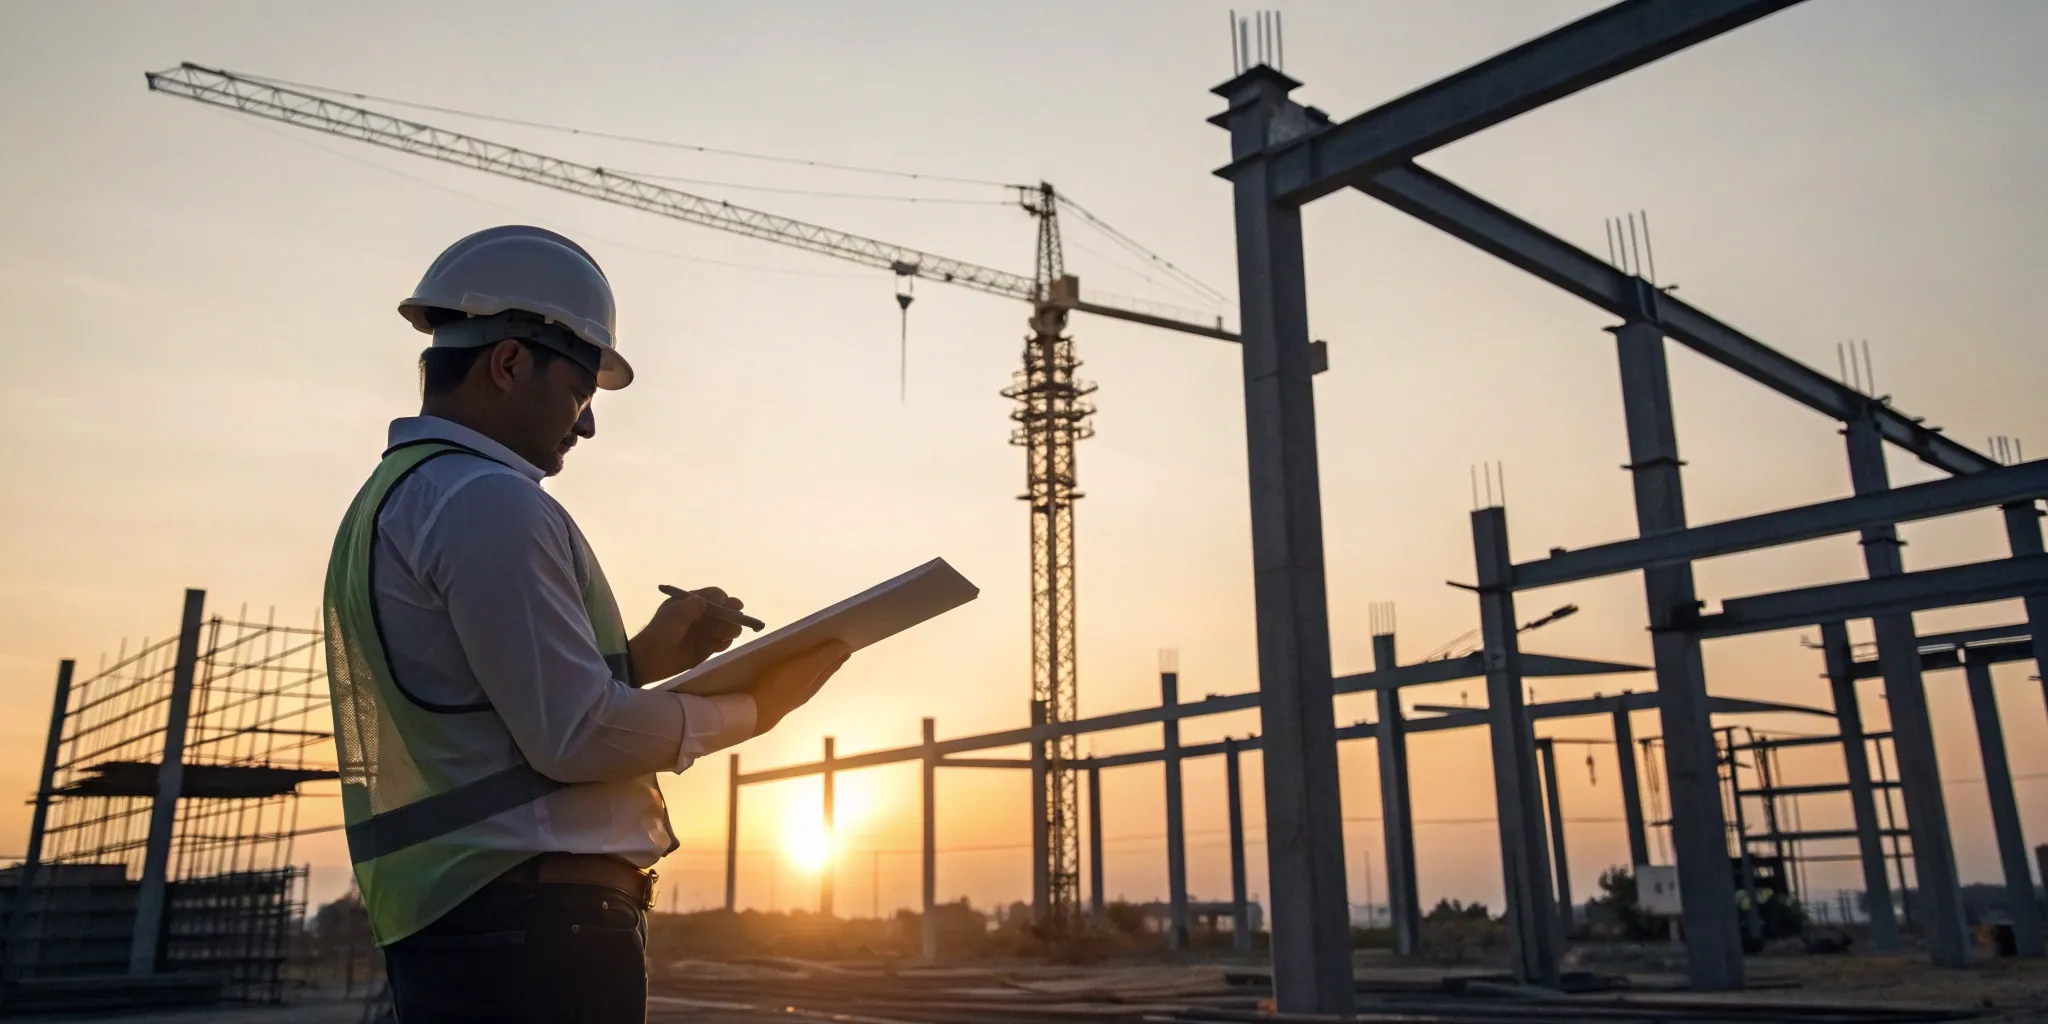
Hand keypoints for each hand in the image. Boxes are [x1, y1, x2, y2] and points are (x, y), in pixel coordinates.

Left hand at [629, 587, 745, 683]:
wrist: (650, 659)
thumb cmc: (660, 632)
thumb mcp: (674, 615)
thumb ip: (692, 605)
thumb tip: (710, 600)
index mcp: (691, 602)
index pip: (715, 595)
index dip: (725, 600)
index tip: (732, 606)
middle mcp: (702, 615)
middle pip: (726, 610)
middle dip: (732, 615)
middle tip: (735, 621)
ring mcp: (705, 632)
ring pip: (728, 627)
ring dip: (730, 629)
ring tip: (723, 636)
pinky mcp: (708, 648)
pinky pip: (723, 643)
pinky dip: (725, 643)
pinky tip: (718, 646)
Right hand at [748, 641, 851, 734]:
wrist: (752, 712)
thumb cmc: (780, 686)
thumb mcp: (805, 668)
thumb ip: (823, 657)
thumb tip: (845, 647)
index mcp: (813, 684)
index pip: (830, 667)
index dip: (838, 655)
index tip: (847, 644)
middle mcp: (803, 691)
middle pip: (820, 673)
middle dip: (829, 660)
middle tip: (838, 647)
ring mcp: (788, 695)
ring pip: (805, 677)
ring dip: (812, 664)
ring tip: (815, 653)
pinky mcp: (772, 695)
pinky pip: (789, 679)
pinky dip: (795, 670)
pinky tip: (788, 667)